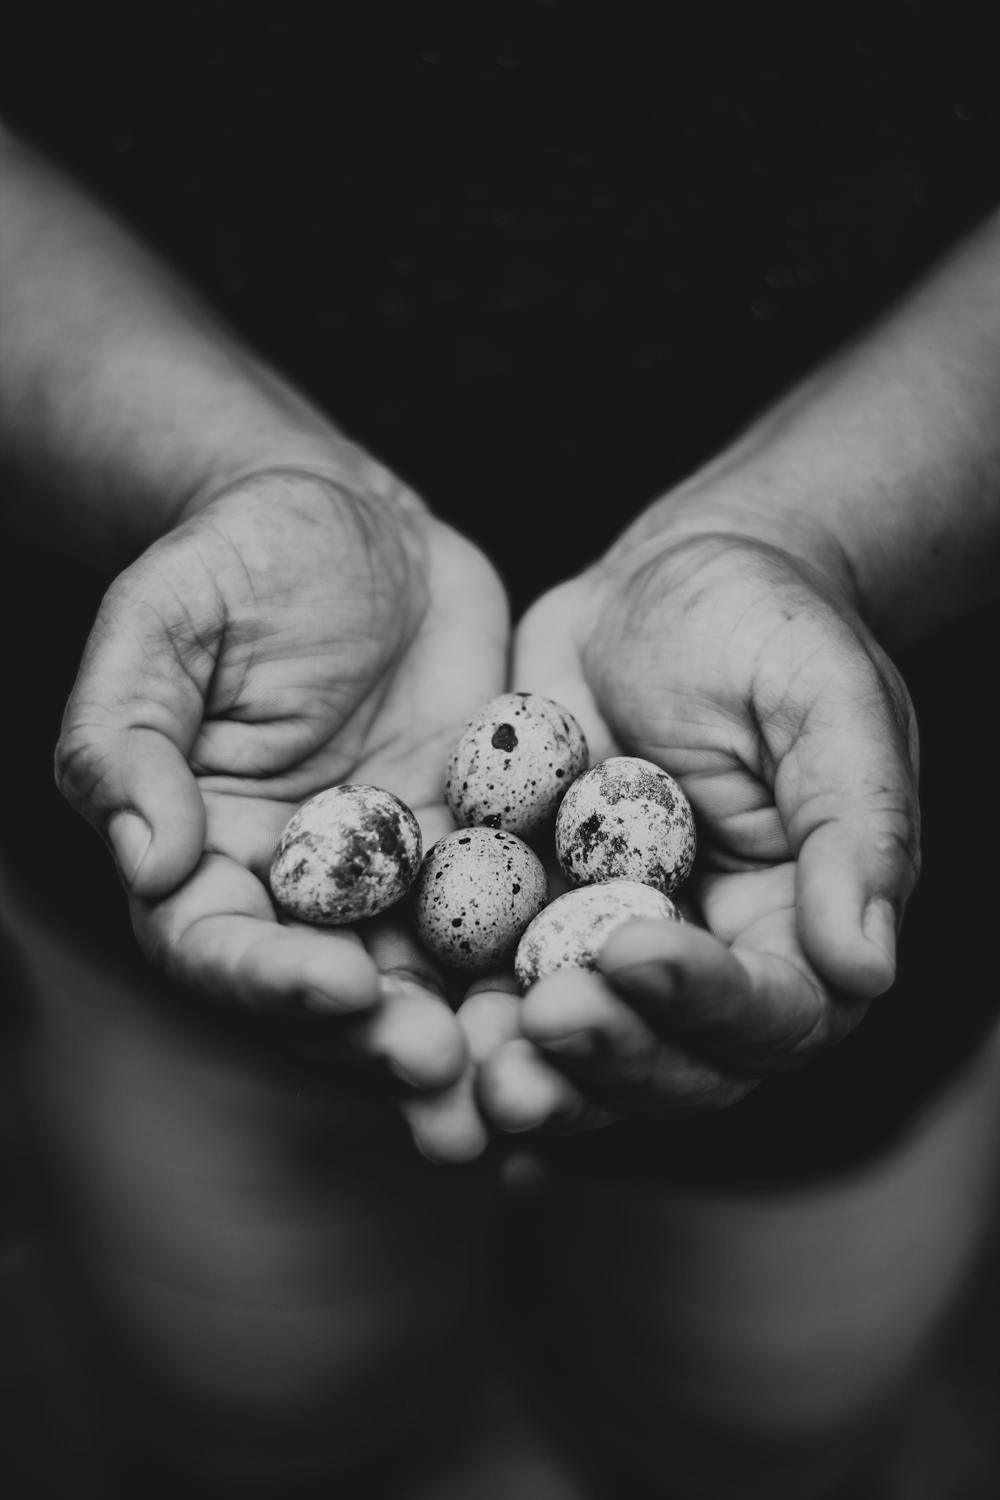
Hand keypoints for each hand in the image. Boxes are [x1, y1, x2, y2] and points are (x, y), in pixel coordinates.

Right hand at [55, 455, 509, 1161]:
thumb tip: (150, 860)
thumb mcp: (164, 619)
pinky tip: (598, 994)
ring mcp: (396, 878)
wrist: (358, 523)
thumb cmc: (242, 555)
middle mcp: (299, 891)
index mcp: (204, 855)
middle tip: (446, 1067)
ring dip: (473, 1040)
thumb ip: (127, 735)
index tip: (343, 987)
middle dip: (383, 1041)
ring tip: (527, 1084)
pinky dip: (546, 962)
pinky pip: (514, 916)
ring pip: (428, 982)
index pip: (217, 946)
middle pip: (328, 995)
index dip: (270, 980)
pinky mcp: (478, 852)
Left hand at [475, 515, 919, 1134]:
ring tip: (471, 1067)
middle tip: (540, 1023)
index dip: (707, 1000)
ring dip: (536, 1079)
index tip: (632, 952)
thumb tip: (863, 969)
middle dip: (610, 1057)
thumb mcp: (825, 697)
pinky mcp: (535, 928)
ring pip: (587, 1058)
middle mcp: (712, 966)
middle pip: (677, 1066)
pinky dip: (467, 1039)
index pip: (773, 1010)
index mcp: (802, 929)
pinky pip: (502, 999)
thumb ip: (858, 825)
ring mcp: (614, 955)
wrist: (657, 588)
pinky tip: (418, 1052)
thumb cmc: (762, 624)